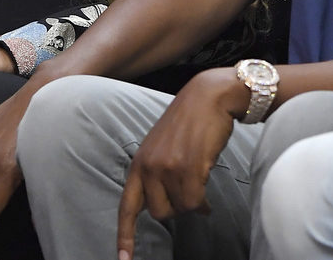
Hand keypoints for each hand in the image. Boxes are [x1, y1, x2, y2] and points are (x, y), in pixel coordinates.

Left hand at [116, 67, 248, 259]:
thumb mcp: (161, 146)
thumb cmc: (189, 123)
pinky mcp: (189, 168)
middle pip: (160, 214)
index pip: (127, 205)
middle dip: (177, 209)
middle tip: (189, 196)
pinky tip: (208, 198)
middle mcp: (149, 166)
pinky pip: (195, 203)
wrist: (208, 97)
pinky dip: (203, 204)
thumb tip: (171, 207)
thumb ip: (158, 173)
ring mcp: (168, 167)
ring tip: (199, 188)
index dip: (125, 235)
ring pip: (181, 209)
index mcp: (138, 163)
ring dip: (192, 203)